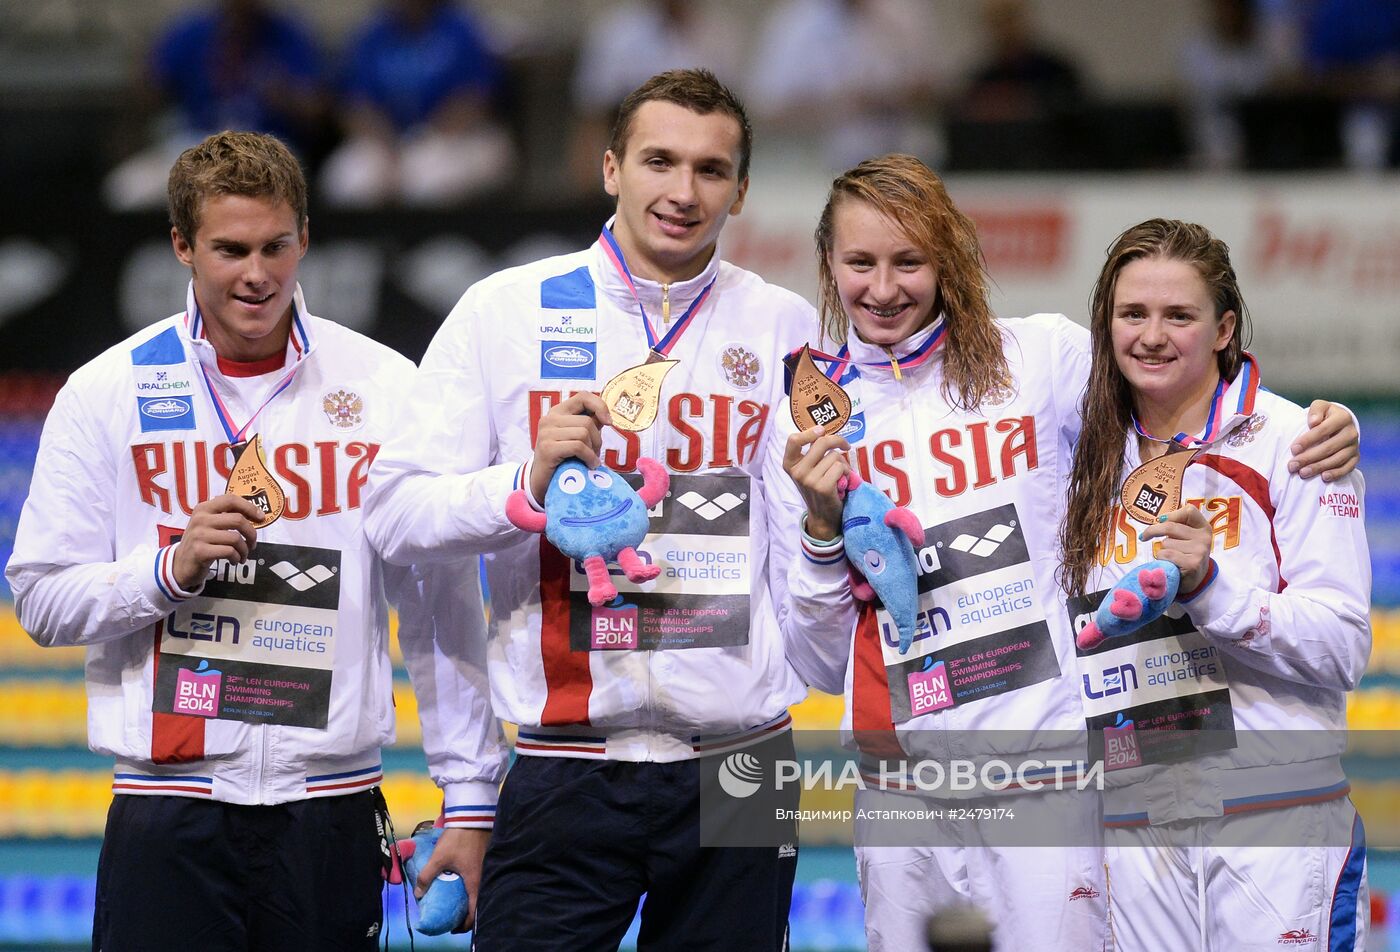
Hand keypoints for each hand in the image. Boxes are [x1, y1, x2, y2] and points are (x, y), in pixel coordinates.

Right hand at [171, 494, 263, 590]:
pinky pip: (229, 552)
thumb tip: (258, 515)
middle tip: (252, 543)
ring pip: (235, 538)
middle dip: (251, 533)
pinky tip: (234, 560)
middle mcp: (200, 519)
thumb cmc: (202, 542)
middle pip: (237, 520)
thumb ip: (226, 516)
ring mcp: (199, 535)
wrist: (180, 564)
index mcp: (204, 508)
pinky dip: (236, 557)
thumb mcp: (209, 524)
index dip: (249, 507)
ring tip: (242, 555)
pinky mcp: (200, 551)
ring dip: (244, 550)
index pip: (231, 499)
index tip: (261, 518)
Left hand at [415, 827, 489, 931]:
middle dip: (466, 914)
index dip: (464, 924)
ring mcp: (486, 869)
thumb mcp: (439, 858)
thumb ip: (427, 876)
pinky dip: (472, 888)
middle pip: (478, 903)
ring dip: (469, 900)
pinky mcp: (484, 860)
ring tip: (456, 903)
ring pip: (479, 891)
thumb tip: (418, 894)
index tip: (454, 928)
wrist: (472, 816)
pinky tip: (461, 885)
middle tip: (453, 917)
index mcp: (474, 882)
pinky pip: (480, 881)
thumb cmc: (458, 839)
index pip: (473, 912)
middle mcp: (483, 878)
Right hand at [530, 393, 611, 501]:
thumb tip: (606, 417)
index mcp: (558, 412)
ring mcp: (546, 433)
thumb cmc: (563, 459)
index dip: (600, 406)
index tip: (608, 422)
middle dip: (597, 439)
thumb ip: (589, 425)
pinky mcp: (548, 448)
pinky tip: (589, 465)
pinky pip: (578, 447)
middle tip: (595, 453)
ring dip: (593, 450)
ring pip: (584, 433)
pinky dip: (589, 457)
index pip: (583, 396)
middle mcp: (550, 419)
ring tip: (590, 460)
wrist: (543, 483)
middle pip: (587, 421)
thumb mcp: (576, 438)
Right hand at [782, 426, 850, 540]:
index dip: (809, 432)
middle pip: (821, 442)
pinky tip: (843, 481)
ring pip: (834, 456)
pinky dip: (847, 472)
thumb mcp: (807, 469)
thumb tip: (824, 431)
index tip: (822, 430)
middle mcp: (796, 471)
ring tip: (840, 474)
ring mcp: (808, 480)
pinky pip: (841, 467)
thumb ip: (811, 452)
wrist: (822, 515)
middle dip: (838, 440)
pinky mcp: (822, 487)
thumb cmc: (818, 487)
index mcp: (789, 464)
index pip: (793, 440)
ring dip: (843, 463)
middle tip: (845, 445)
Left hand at [1138, 505, 1212, 592]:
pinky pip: (1167, 555)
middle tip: (1144, 536)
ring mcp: (1200, 551)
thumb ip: (1178, 526)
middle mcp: (1204, 538)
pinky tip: (1170, 565)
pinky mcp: (1193, 564)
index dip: (1172, 514)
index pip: (1189, 511)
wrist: (1194, 581)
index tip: (1160, 520)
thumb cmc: (1185, 556)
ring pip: (1166, 543)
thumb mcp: (1186, 538)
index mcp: (1203, 528)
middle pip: (1170, 527)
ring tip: (1169, 558)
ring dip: (1161, 550)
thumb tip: (1159, 519)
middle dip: (1152, 531)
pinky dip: (1162, 560)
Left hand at [1290, 400, 1357, 480]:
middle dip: (1309, 457)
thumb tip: (1313, 422)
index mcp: (1342, 418)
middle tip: (1292, 466)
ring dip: (1319, 467)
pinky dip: (1336, 473)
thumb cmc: (1324, 416)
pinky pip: (1348, 468)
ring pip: (1337, 459)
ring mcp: (1354, 446)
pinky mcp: (1355, 457)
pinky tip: (1323, 477)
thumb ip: (1316, 410)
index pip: (1323, 430)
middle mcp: (1351, 432)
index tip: (1293, 449)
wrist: (1339, 424)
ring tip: (1302, 473)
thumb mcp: (1319, 407)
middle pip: (1329, 447)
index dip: (1307, 440)